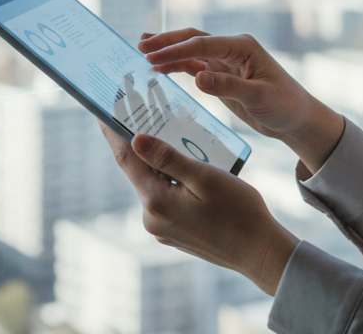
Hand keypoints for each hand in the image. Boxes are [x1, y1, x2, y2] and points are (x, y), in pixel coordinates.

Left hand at [100, 123, 297, 295]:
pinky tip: (188, 169)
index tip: (103, 110)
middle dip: (141, 144)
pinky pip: (167, 198)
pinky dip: (172, 180)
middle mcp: (152, 218)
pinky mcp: (174, 232)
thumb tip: (135, 139)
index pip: (126, 159)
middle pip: (140, 171)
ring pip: (155, 184)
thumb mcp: (204, 177)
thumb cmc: (238, 212)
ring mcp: (162, 228)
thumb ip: (168, 158)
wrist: (259, 251)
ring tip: (174, 138)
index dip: (113, 132)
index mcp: (156, 202)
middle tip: (144, 112)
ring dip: (161, 163)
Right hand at [138, 29, 344, 173]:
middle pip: (193, 39)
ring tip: (142, 50)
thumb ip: (228, 87)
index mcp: (242, 46)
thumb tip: (198, 78)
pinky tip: (159, 67)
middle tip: (140, 46)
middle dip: (167, 42)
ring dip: (168, 50)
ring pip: (191, 50)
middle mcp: (232, 48)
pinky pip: (194, 66)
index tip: (153, 56)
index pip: (203, 44)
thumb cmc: (284, 105)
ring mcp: (226, 60)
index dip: (177, 49)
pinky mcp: (222, 75)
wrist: (297, 118)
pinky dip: (176, 65)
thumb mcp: (258, 97)